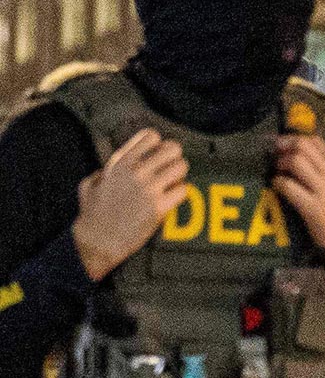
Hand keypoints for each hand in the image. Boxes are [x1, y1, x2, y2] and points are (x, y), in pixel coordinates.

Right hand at [72, 129, 189, 280]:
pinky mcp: (159, 207)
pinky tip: (170, 200)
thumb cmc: (91, 216)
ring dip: (178, 176)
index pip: (151, 136)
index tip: (155, 158)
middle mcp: (136, 171)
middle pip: (173, 148)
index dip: (157, 146)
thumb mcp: (88, 185)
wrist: (98, 242)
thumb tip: (105, 171)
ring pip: (181, 167)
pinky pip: (183, 190)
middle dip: (173, 159)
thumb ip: (100, 173)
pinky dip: (179, 194)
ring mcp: (149, 188)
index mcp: (121, 162)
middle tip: (168, 172)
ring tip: (170, 186)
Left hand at [273, 135, 324, 284]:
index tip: (281, 144)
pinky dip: (278, 183)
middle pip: (303, 146)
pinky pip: (289, 186)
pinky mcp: (314, 209)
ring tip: (277, 172)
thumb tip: (300, 156)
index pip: (316, 141)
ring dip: (280, 164)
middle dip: (283, 148)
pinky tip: (277, 188)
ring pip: (296, 161)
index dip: (293, 138)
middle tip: (274, 155)